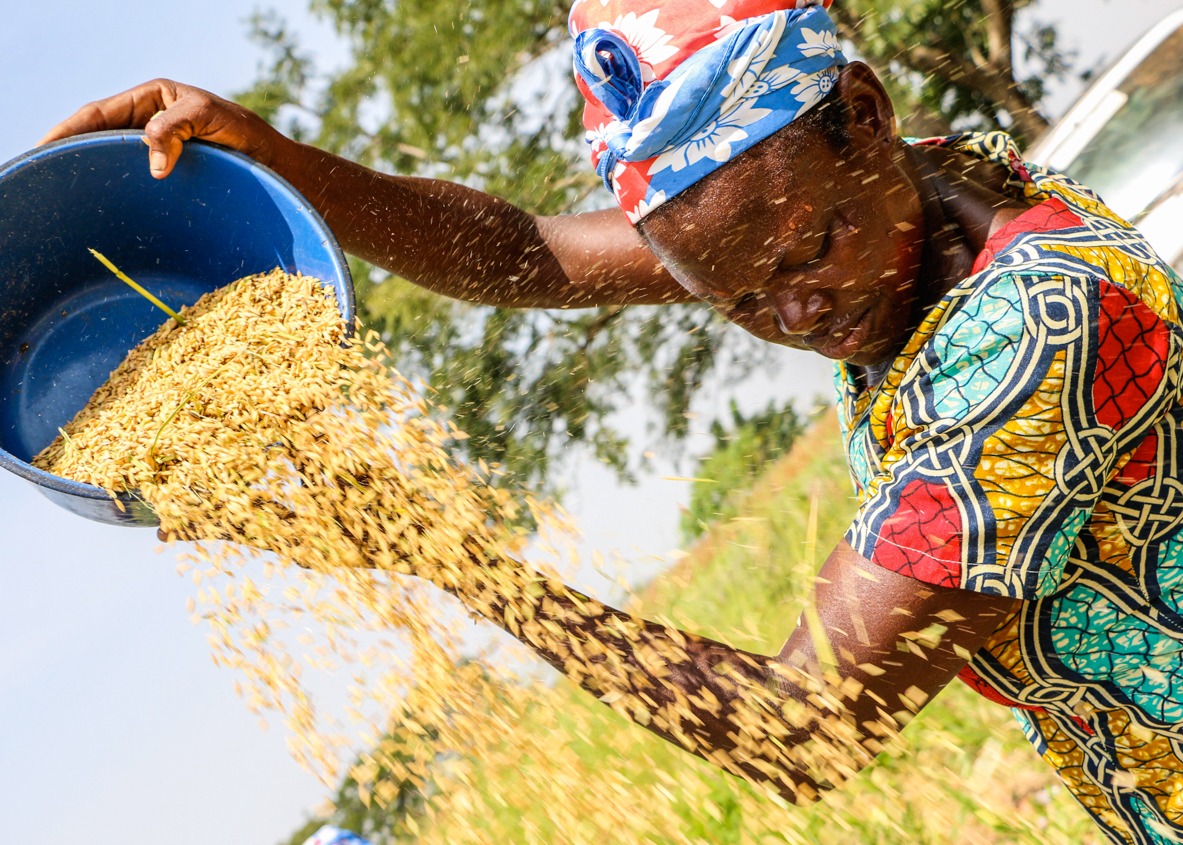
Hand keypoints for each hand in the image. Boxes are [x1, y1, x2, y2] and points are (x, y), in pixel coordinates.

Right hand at [39, 79, 290, 178]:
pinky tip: (105, 213)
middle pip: (100, 138)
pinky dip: (120, 196)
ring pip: (115, 163)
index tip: (45, 149)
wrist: (283, 171)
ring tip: (65, 198)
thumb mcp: (214, 119)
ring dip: (93, 178)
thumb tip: (151, 162)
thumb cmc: (253, 139)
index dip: (68, 130)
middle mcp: (152, 122)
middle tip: (46, 178)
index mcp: (154, 99)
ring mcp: (160, 152)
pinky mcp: (171, 178)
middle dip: (72, 154)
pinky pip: (135, 185)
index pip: (99, 113)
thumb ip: (178, 126)